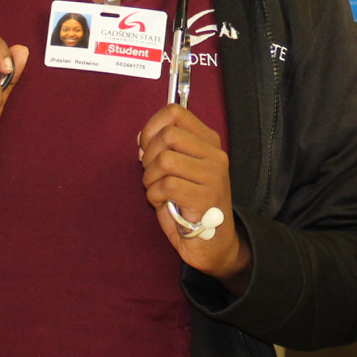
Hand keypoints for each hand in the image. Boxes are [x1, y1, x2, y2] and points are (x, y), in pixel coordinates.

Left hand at [139, 105, 251, 294]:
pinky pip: (166, 185)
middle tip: (151, 174)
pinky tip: (162, 203)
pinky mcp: (205, 197)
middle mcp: (215, 154)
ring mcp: (213, 175)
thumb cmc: (191, 204)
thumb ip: (165, 149)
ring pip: (165, 160)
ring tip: (157, 191)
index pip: (175, 112)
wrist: (214, 244)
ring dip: (150, 178)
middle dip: (149, 155)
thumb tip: (141, 140)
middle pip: (168, 134)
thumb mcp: (180, 169)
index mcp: (208, 142)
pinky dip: (154, 195)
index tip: (146, 146)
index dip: (152, 126)